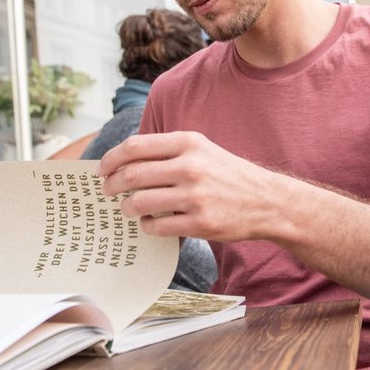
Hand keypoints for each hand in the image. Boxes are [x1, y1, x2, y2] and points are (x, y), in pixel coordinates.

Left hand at [97, 131, 279, 241]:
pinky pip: (157, 226)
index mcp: (189, 143)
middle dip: (112, 185)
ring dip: (127, 207)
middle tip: (108, 191)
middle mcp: (191, 167)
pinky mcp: (199, 223)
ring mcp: (195, 196)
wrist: (267, 201)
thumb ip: (168, 151)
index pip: (135, 147)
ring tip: (128, 208)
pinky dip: (146, 226)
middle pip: (132, 175)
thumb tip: (124, 161)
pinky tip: (149, 222)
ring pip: (140, 202)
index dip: (111, 158)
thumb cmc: (229, 175)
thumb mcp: (203, 150)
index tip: (102, 169)